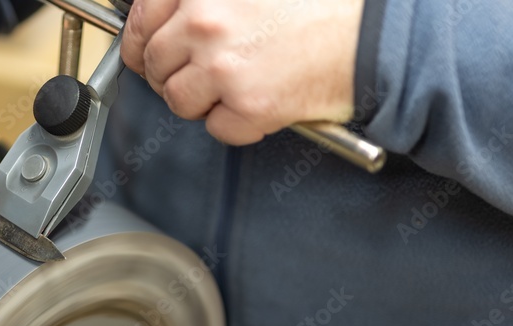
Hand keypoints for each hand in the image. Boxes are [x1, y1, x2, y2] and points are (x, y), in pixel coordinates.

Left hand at [121, 0, 362, 144]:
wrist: (372, 37)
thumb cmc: (322, 7)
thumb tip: (167, 19)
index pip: (141, 20)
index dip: (140, 43)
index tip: (145, 53)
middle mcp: (206, 22)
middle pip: (155, 65)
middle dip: (173, 75)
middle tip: (202, 75)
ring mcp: (223, 66)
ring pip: (179, 100)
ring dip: (202, 101)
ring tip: (236, 85)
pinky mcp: (246, 104)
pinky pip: (216, 128)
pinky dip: (236, 123)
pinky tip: (260, 100)